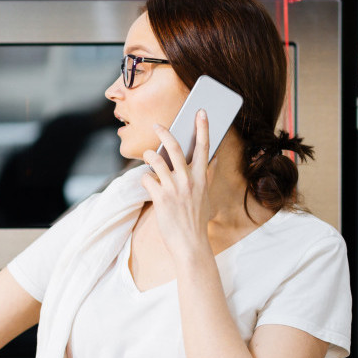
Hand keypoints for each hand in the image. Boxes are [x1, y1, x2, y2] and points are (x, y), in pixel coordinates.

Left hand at [140, 109, 218, 261]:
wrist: (190, 245)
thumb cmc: (196, 222)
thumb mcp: (206, 197)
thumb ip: (205, 177)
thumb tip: (213, 159)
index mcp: (201, 179)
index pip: (204, 147)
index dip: (203, 127)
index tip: (201, 112)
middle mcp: (188, 180)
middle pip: (175, 147)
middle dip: (165, 132)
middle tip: (157, 125)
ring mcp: (174, 188)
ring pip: (156, 160)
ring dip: (148, 156)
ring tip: (147, 156)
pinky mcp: (160, 198)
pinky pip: (147, 179)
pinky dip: (145, 179)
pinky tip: (148, 185)